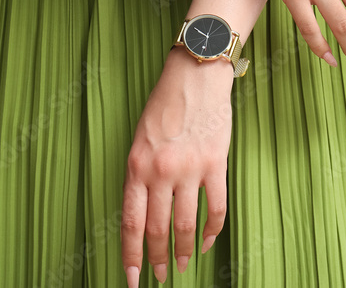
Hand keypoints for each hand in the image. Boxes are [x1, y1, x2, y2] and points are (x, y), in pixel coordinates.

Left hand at [121, 48, 234, 285]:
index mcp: (136, 167)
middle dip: (158, 258)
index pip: (131, 223)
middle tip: (161, 275)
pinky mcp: (215, 164)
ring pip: (185, 224)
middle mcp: (160, 171)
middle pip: (158, 229)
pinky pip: (215, 207)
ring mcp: (189, 169)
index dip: (131, 255)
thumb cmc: (165, 106)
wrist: (195, 77)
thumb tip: (143, 214)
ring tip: (183, 264)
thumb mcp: (139, 141)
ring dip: (184, 250)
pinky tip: (206, 240)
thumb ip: (139, 177)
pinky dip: (211, 230)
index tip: (132, 279)